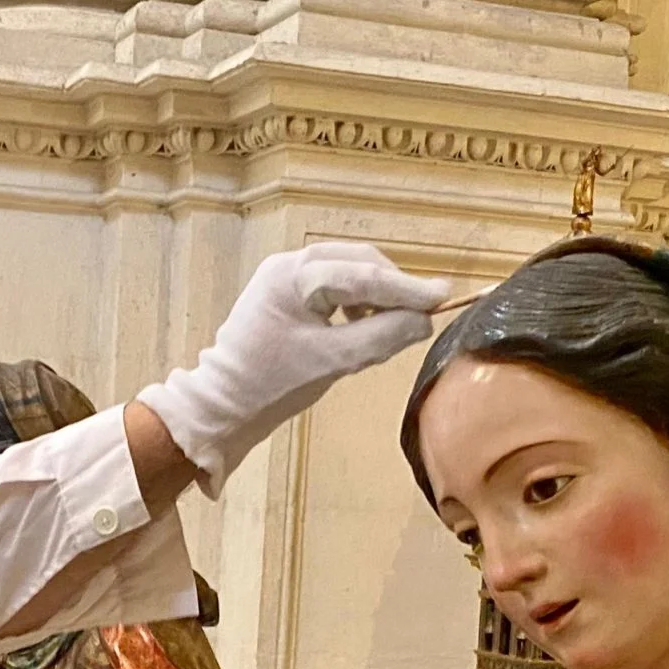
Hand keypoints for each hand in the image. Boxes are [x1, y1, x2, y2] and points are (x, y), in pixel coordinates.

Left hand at [138, 243, 452, 496]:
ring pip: (348, 271)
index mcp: (293, 276)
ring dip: (376, 292)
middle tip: (424, 311)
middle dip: (393, 286)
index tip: (445, 295)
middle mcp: (288, 265)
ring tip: (393, 323)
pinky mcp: (286, 293)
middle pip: (358, 261)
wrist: (223, 407)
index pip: (363, 274)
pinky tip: (364, 325)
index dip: (407, 287)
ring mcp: (284, 277)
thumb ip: (381, 337)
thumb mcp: (333, 363)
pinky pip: (333, 285)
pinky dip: (357, 300)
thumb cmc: (271, 385)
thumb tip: (422, 322)